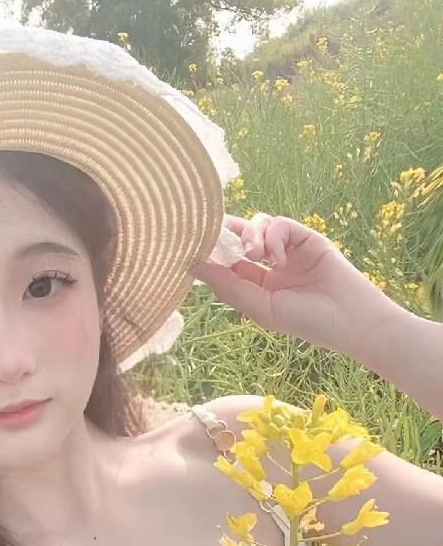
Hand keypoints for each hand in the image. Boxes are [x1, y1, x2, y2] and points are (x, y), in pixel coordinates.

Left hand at [189, 212, 401, 362]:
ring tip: (255, 256)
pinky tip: (279, 259)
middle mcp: (272, 264)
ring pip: (258, 225)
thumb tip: (196, 267)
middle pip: (240, 237)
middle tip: (217, 240)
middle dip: (227, 235)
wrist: (350, 319)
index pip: (228, 261)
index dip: (213, 252)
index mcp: (258, 284)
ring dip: (249, 236)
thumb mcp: (261, 308)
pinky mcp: (307, 237)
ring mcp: (289, 249)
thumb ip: (229, 287)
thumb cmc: (307, 321)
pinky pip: (280, 224)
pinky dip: (273, 238)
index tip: (194, 249)